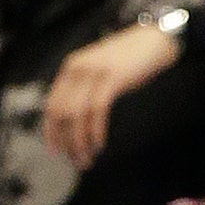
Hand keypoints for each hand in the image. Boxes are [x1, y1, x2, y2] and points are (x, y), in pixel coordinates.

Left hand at [43, 21, 182, 169]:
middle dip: (66, 142)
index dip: (50, 131)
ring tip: (87, 159)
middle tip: (76, 162)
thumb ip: (85, 88)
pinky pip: (97, 110)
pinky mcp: (111, 78)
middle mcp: (77, 69)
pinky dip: (95, 130)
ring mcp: (94, 72)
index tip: (56, 152)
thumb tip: (75, 119)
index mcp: (71, 68)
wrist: (154, 41)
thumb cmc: (129, 60)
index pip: (51, 105)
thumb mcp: (99, 71)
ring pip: (77, 115)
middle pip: (61, 113)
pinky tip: (99, 144)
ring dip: (80, 142)